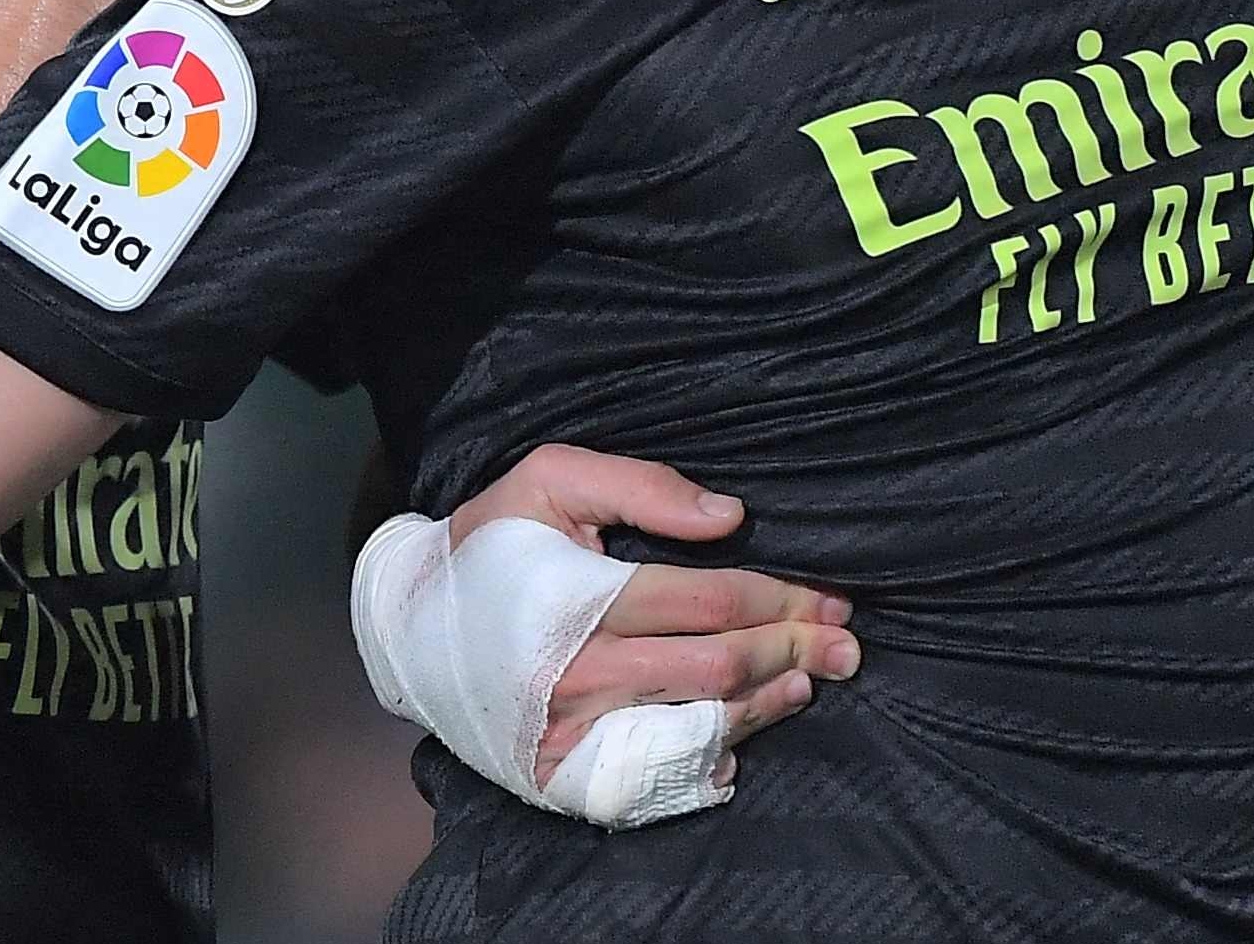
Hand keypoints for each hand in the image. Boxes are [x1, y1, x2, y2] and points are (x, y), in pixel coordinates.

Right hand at [447, 445, 859, 777]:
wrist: (408, 623)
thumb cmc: (489, 542)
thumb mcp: (549, 481)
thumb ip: (641, 484)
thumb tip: (731, 516)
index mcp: (583, 599)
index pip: (713, 603)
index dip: (783, 599)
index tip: (830, 595)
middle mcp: (582, 676)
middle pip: (720, 667)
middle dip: (795, 650)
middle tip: (846, 642)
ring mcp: (574, 733)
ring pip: (701, 723)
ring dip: (771, 703)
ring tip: (811, 678)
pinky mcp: (566, 774)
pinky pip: (659, 772)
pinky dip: (715, 754)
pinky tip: (746, 730)